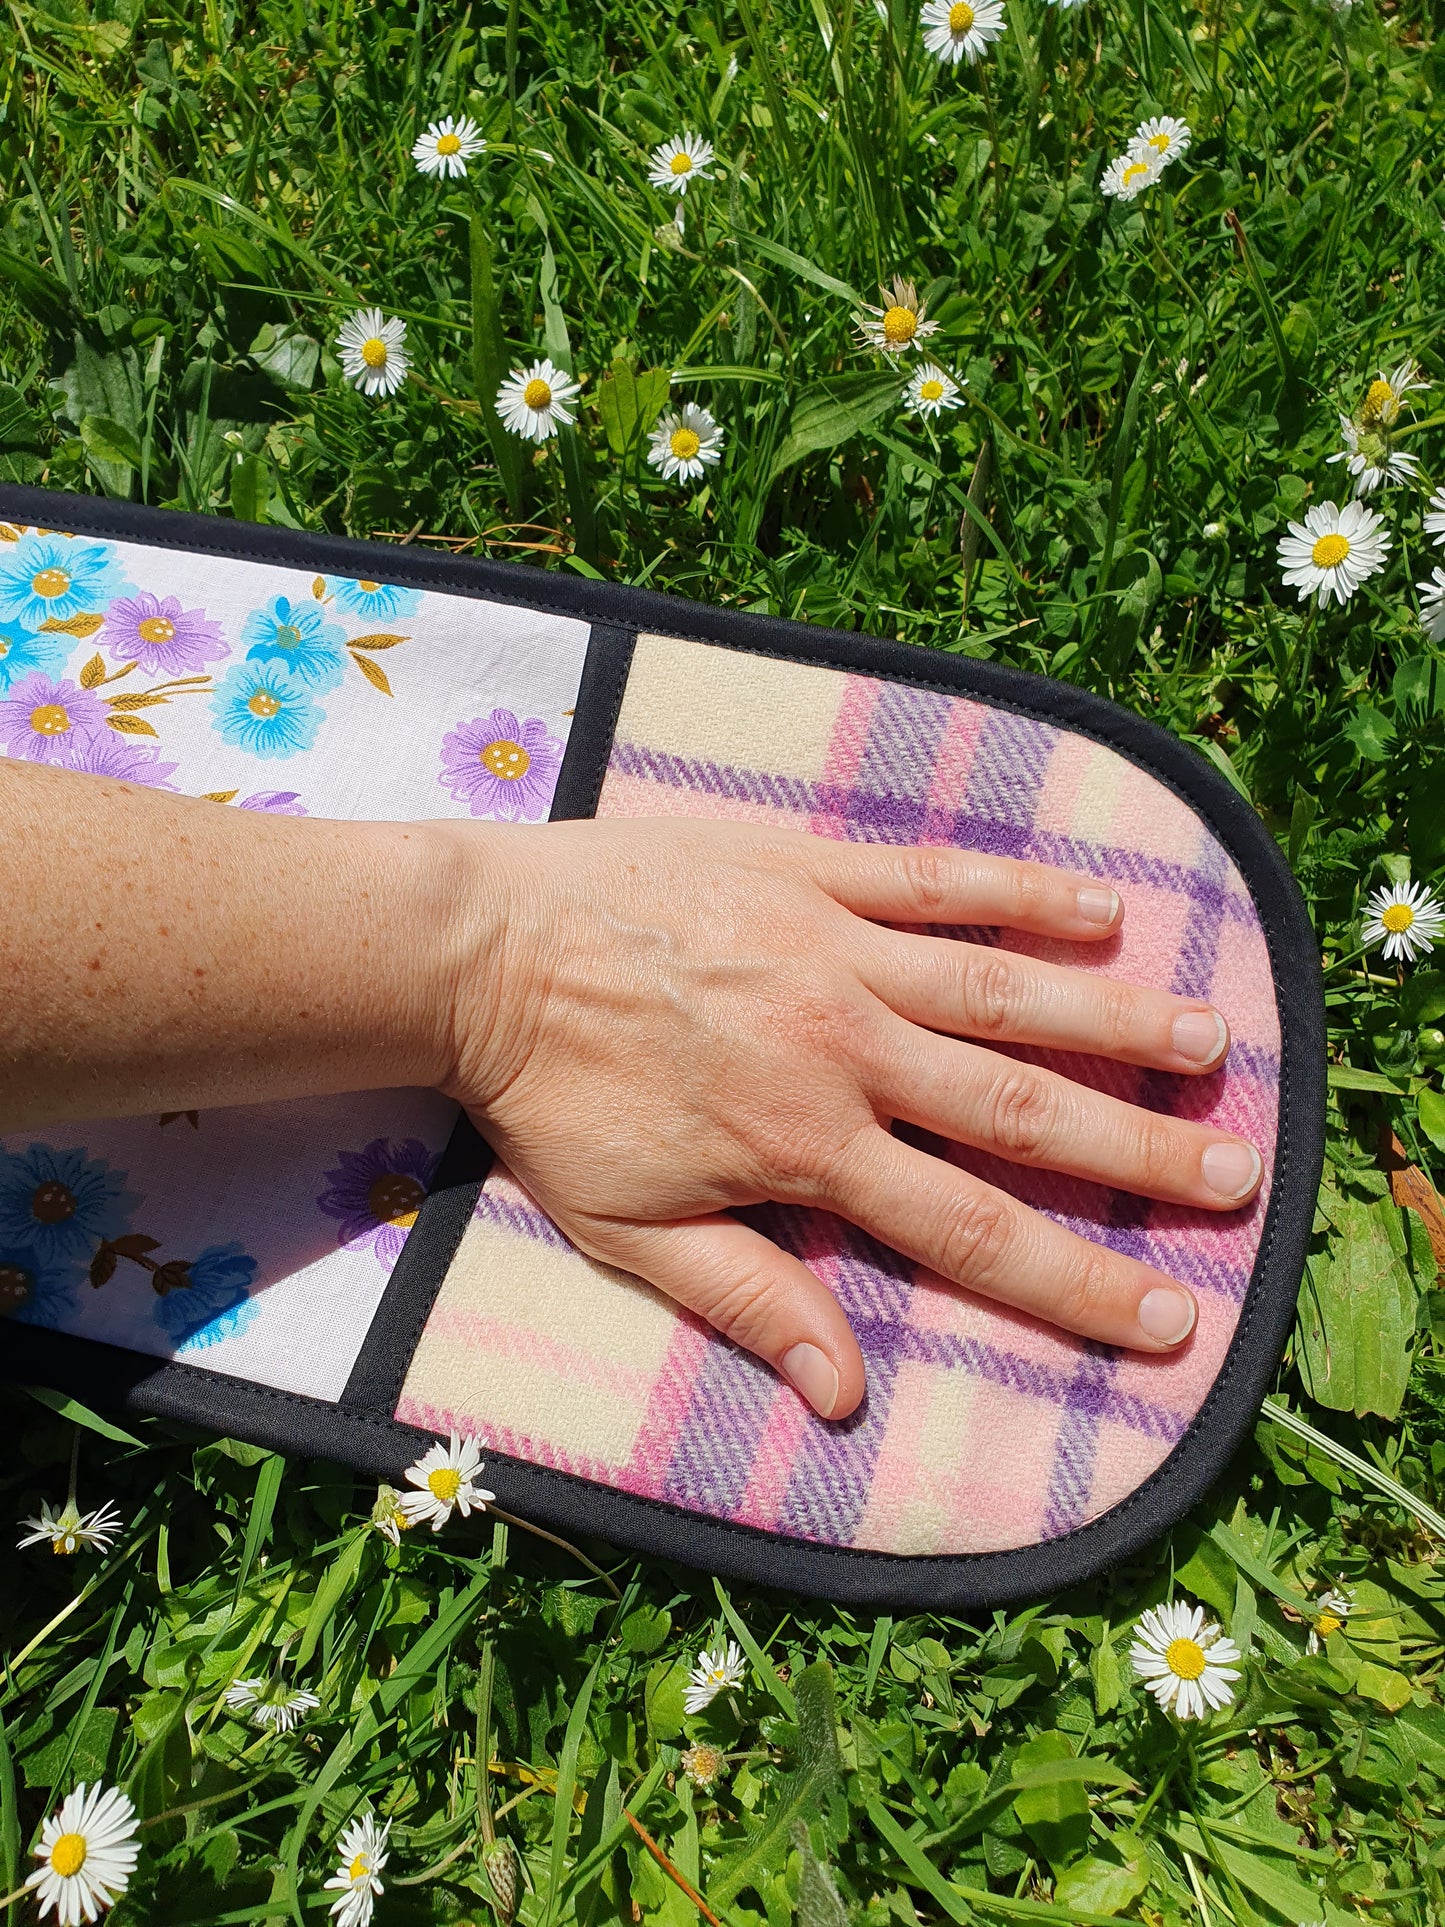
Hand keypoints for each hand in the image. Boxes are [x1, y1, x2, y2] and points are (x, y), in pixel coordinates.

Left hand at [442, 817, 1260, 1421]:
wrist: (475, 953)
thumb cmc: (547, 1097)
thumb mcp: (629, 1230)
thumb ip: (748, 1301)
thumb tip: (844, 1391)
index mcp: (807, 1146)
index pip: (972, 1229)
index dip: (1079, 1281)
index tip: (1169, 1314)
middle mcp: (845, 1047)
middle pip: (1022, 1107)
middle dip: (1139, 1149)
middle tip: (1238, 1174)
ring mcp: (835, 947)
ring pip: (1004, 989)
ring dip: (1113, 1020)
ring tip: (1207, 1044)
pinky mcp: (808, 868)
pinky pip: (937, 878)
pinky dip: (1022, 893)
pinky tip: (1099, 908)